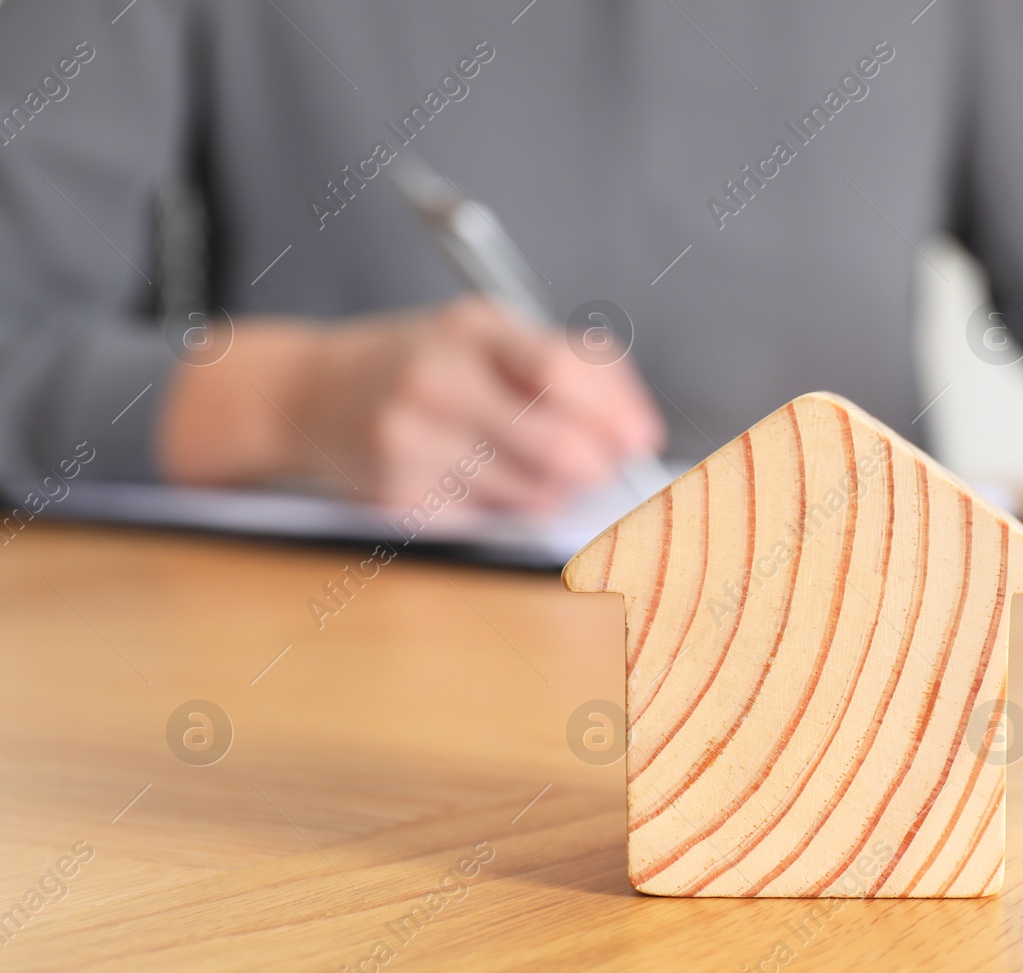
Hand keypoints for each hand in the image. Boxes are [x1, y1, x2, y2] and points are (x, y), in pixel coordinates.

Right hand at [158, 296, 665, 510]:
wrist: (313, 394)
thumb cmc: (422, 362)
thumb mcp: (486, 332)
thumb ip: (567, 362)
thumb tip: (638, 428)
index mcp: (469, 332)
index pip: (559, 371)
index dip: (614, 412)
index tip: (641, 438)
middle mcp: (435, 384)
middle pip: (556, 447)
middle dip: (599, 467)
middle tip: (608, 469)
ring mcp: (412, 446)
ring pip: (533, 495)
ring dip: (561, 492)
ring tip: (546, 471)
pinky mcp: (398, 502)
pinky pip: (493, 522)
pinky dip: (514, 510)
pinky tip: (495, 485)